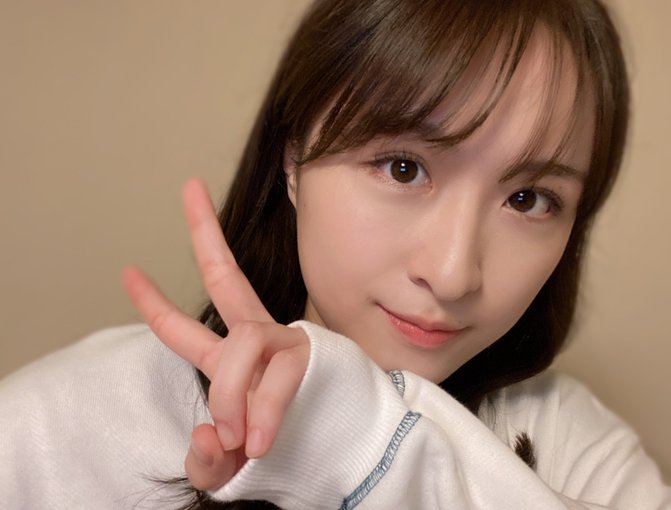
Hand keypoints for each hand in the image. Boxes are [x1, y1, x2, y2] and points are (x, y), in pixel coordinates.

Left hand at [123, 179, 309, 489]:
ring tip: (237, 437)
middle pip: (226, 277)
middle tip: (189, 186)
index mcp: (232, 359)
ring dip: (231, 392)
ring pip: (241, 343)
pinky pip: (277, 375)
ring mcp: (285, 343)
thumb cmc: (291, 453)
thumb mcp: (232, 467)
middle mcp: (257, 340)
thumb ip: (207, 460)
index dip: (155, 303)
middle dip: (205, 233)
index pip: (187, 327)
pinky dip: (264, 409)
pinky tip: (260, 439)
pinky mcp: (312, 357)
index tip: (128, 270)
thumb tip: (203, 434)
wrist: (348, 455)